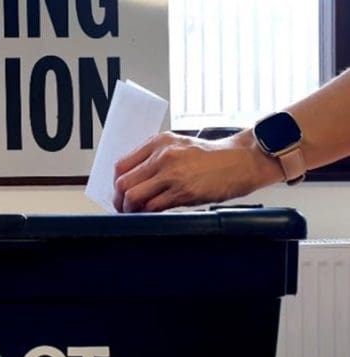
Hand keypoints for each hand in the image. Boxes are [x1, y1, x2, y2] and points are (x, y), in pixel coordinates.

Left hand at [112, 131, 280, 211]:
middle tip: (122, 207)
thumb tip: (133, 178)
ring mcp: (172, 174)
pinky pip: (153, 207)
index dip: (116, 182)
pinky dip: (147, 213)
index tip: (119, 191)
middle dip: (119, 199)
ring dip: (130, 209)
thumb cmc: (211, 156)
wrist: (240, 161)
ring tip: (134, 213)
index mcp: (158, 142)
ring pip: (134, 196)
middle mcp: (162, 156)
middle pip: (123, 183)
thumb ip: (154, 157)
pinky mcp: (182, 192)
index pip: (121, 165)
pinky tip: (150, 214)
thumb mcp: (178, 145)